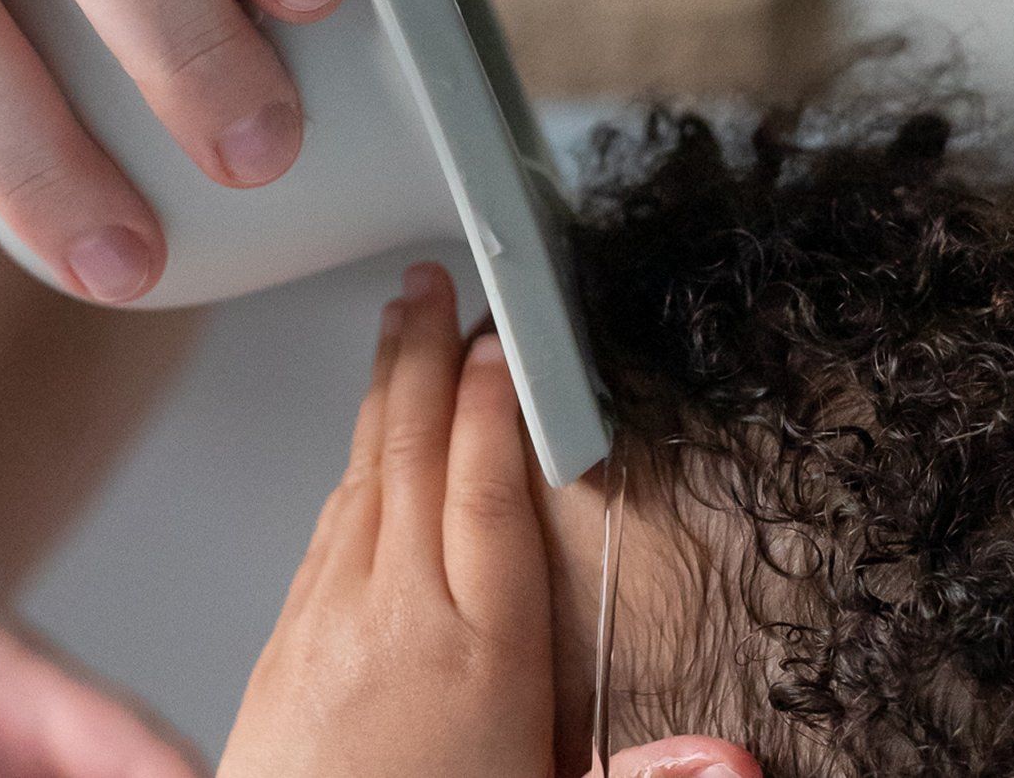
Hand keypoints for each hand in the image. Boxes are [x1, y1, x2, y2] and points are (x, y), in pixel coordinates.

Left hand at [220, 263, 553, 777]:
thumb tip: (731, 762)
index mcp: (474, 656)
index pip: (486, 489)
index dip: (495, 402)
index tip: (503, 339)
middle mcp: (392, 619)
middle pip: (410, 452)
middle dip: (421, 354)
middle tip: (429, 283)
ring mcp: (324, 625)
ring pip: (360, 476)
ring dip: (378, 392)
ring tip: (395, 329)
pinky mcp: (282, 648)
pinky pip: (322, 528)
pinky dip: (349, 468)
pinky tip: (361, 451)